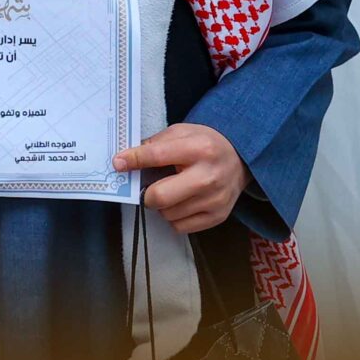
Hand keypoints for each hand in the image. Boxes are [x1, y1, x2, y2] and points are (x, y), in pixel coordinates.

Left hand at [113, 123, 247, 234]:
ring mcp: (214, 200)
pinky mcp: (217, 217)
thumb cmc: (205, 144)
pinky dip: (174, 217)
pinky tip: (181, 202)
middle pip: (160, 196)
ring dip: (161, 206)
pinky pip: (179, 227)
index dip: (133, 160)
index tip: (118, 163)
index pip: (157, 156)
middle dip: (146, 193)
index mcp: (199, 149)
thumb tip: (126, 159)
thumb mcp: (182, 132)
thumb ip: (156, 144)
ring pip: (167, 214)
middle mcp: (208, 176)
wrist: (240, 160)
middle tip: (147, 188)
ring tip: (171, 192)